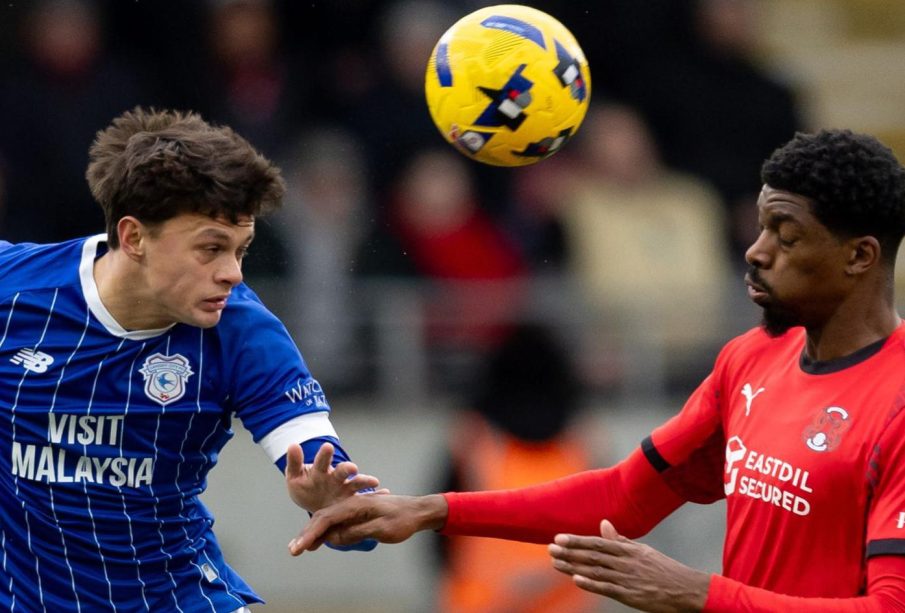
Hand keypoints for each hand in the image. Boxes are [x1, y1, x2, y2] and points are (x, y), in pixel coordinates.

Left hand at [284, 442, 379, 512]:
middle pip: (342, 471)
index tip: (327, 447)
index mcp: (321, 471)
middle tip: (352, 468)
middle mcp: (335, 478)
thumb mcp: (295, 476)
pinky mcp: (352, 502)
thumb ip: (295, 462)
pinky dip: (376, 495)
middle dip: (347, 469)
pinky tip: (385, 494)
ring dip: (365, 481)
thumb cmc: (305, 487)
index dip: (325, 455)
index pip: (322, 461)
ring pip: (356, 484)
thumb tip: (292, 445)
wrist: (315, 502)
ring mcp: (345, 489)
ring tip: (374, 482)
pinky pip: (366, 498)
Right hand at [288, 493, 447, 555]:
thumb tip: (334, 538)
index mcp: (355, 505)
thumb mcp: (381, 528)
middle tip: (293, 551)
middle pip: (323, 518)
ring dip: (314, 533)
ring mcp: (355, 509)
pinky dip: (327, 532)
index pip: (326, 519)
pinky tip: (321, 541)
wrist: (419, 511)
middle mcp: (352, 504)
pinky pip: (338, 523)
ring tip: (301, 548)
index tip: (298, 548)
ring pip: (329, 520)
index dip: (310, 534)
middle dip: (307, 534)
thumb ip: (356, 532)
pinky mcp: (359, 514)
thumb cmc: (403, 519)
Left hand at [548, 519, 710, 612]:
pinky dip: (591, 583)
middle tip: (550, 549)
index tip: (559, 538)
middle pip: (592, 555)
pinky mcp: (631, 595)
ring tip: (555, 562)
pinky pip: (608, 588)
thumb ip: (620, 539)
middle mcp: (625, 561)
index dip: (577, 540)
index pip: (597, 543)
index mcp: (628, 549)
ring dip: (573, 566)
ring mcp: (627, 578)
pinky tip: (576, 580)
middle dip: (570, 552)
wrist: (686, 589)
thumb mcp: (642, 551)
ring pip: (596, 570)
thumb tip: (604, 523)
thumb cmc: (663, 569)